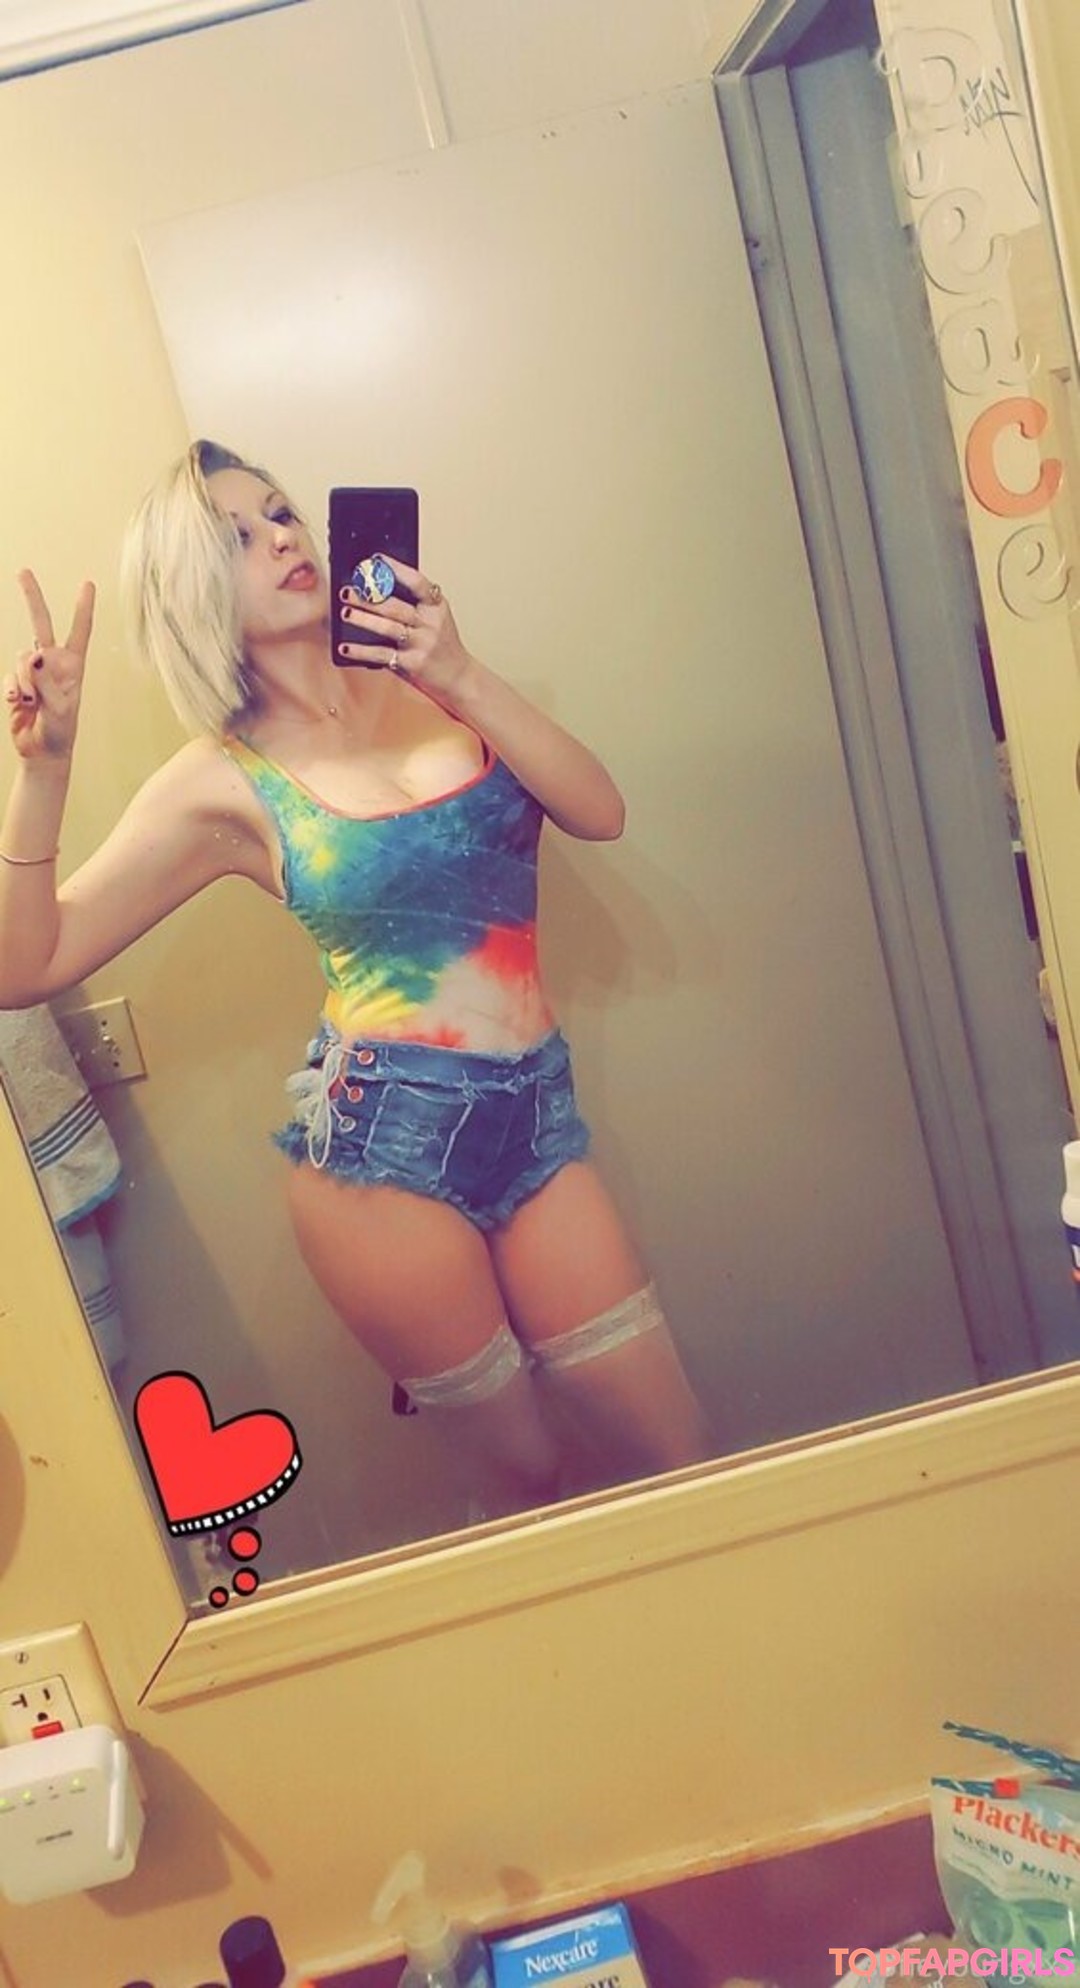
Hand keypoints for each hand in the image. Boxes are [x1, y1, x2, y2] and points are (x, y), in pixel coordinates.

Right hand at [4, 570, 93, 761]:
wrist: (42, 752)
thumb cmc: (60, 731)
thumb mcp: (59, 709)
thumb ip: (46, 681)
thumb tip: (33, 655)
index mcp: (73, 666)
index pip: (80, 631)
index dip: (83, 607)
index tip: (88, 584)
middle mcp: (53, 663)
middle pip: (42, 624)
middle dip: (32, 598)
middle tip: (23, 572)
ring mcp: (34, 671)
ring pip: (21, 657)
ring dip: (24, 681)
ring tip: (31, 702)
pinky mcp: (17, 682)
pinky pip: (8, 675)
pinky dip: (12, 690)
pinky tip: (18, 704)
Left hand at [335, 562, 474, 706]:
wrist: (459, 677)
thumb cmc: (442, 645)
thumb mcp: (436, 619)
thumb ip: (415, 605)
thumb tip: (377, 590)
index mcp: (436, 606)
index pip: (417, 582)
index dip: (396, 569)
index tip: (376, 560)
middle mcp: (430, 623)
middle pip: (395, 606)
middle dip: (368, 597)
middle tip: (348, 590)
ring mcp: (422, 644)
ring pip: (388, 627)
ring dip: (362, 619)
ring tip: (344, 613)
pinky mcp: (413, 663)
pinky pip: (382, 655)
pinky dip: (361, 651)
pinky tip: (346, 647)